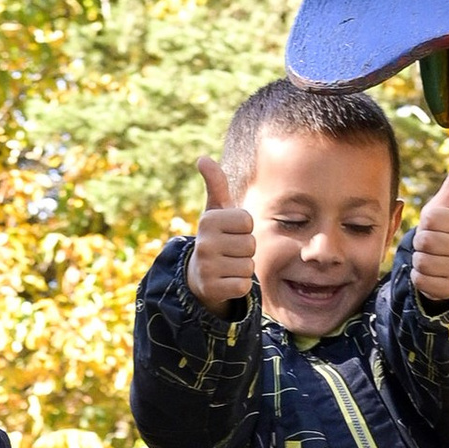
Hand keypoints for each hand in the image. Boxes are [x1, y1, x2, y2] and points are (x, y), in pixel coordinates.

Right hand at [186, 156, 258, 310]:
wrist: (198, 276)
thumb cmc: (216, 236)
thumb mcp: (216, 210)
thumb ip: (216, 184)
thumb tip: (202, 158)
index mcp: (208, 220)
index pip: (247, 221)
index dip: (244, 229)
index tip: (230, 233)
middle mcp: (204, 243)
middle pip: (250, 244)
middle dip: (245, 250)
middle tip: (229, 252)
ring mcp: (207, 267)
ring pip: (248, 266)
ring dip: (242, 268)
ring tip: (227, 266)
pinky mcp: (212, 289)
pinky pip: (243, 286)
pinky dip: (239, 285)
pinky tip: (226, 282)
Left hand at [409, 156, 448, 305]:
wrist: (446, 269)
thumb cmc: (441, 232)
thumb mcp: (444, 209)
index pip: (429, 219)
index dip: (424, 224)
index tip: (433, 228)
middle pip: (424, 241)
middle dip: (420, 244)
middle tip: (429, 246)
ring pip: (421, 262)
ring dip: (419, 261)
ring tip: (430, 259)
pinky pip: (421, 281)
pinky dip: (419, 278)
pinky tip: (430, 274)